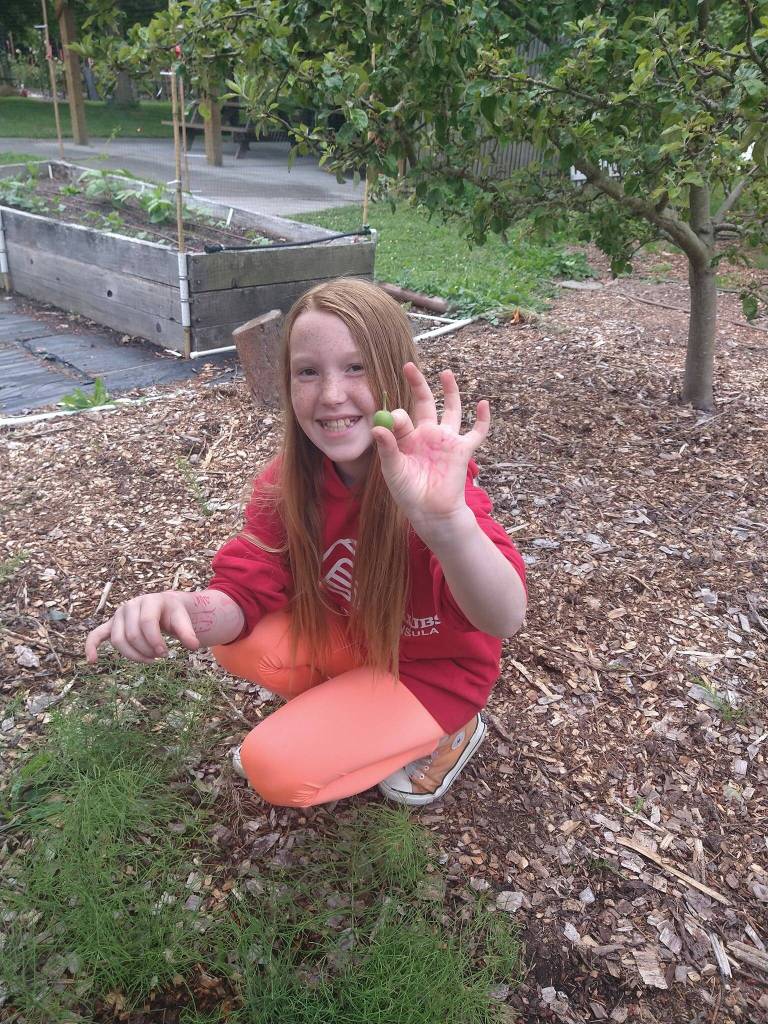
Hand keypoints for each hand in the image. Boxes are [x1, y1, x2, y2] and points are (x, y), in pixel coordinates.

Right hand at [85, 591, 199, 663]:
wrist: (165, 608)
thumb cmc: (174, 614)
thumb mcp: (184, 620)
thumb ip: (188, 632)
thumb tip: (193, 646)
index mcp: (149, 600)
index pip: (147, 623)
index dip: (155, 641)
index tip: (166, 654)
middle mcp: (131, 605)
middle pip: (132, 634)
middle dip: (146, 650)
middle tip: (160, 657)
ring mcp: (119, 615)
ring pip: (118, 640)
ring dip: (133, 655)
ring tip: (149, 660)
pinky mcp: (111, 625)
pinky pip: (96, 635)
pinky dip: (91, 647)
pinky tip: (92, 660)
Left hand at [371, 363, 489, 527]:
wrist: (431, 511)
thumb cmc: (408, 492)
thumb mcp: (393, 470)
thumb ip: (387, 448)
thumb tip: (377, 426)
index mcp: (407, 438)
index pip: (402, 416)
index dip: (397, 416)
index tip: (395, 424)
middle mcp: (427, 434)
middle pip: (424, 403)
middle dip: (418, 384)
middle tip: (409, 366)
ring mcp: (446, 440)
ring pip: (451, 410)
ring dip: (450, 391)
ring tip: (446, 373)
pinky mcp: (462, 450)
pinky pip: (475, 432)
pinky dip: (482, 419)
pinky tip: (483, 404)